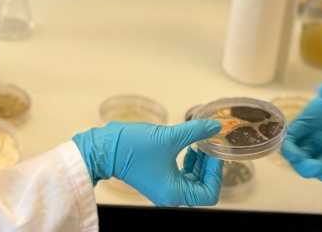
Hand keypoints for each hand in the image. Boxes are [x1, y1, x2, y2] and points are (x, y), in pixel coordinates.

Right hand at [73, 119, 223, 205]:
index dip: (215, 172)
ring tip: (198, 143)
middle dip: (208, 166)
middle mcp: (171, 195)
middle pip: (203, 187)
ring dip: (199, 163)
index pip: (209, 193)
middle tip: (209, 144)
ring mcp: (164, 187)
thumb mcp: (170, 137)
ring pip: (193, 181)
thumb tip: (215, 126)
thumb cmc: (133, 148)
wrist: (105, 148)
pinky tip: (188, 147)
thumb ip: (196, 131)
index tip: (213, 151)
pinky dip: (189, 162)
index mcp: (175, 194)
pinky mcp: (159, 178)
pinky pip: (182, 175)